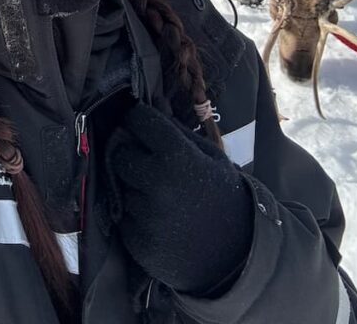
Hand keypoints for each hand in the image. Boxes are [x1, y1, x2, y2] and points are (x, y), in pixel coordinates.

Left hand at [106, 103, 253, 295]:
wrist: (236, 254)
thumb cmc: (222, 195)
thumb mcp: (210, 155)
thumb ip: (177, 129)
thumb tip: (153, 102)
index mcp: (177, 155)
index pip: (137, 120)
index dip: (137, 119)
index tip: (139, 123)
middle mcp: (157, 183)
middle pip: (119, 154)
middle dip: (129, 154)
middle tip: (146, 162)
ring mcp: (146, 215)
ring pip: (120, 187)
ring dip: (132, 187)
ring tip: (158, 194)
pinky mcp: (138, 242)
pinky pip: (123, 217)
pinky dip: (134, 215)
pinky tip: (157, 218)